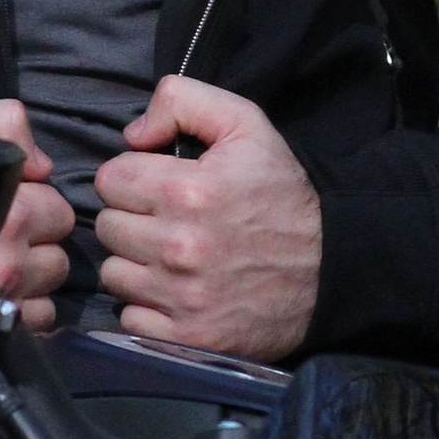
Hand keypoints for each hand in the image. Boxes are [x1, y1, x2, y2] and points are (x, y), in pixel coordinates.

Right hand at [0, 98, 73, 330]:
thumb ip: (6, 124)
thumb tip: (41, 166)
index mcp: (8, 207)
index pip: (56, 206)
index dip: (33, 201)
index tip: (8, 201)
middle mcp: (11, 253)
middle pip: (57, 244)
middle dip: (35, 237)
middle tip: (2, 233)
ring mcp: (7, 293)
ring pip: (51, 278)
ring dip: (33, 271)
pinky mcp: (2, 324)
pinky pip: (41, 315)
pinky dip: (25, 306)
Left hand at [94, 76, 320, 361]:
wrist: (331, 268)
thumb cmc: (282, 193)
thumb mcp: (245, 125)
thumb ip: (181, 101)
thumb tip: (131, 134)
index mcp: (186, 190)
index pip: (110, 180)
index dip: (132, 177)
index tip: (158, 185)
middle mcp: (177, 246)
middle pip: (107, 227)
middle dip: (132, 218)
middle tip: (166, 220)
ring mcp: (181, 296)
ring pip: (115, 274)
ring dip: (136, 264)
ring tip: (171, 257)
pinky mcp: (186, 336)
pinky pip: (130, 318)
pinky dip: (147, 307)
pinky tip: (175, 292)